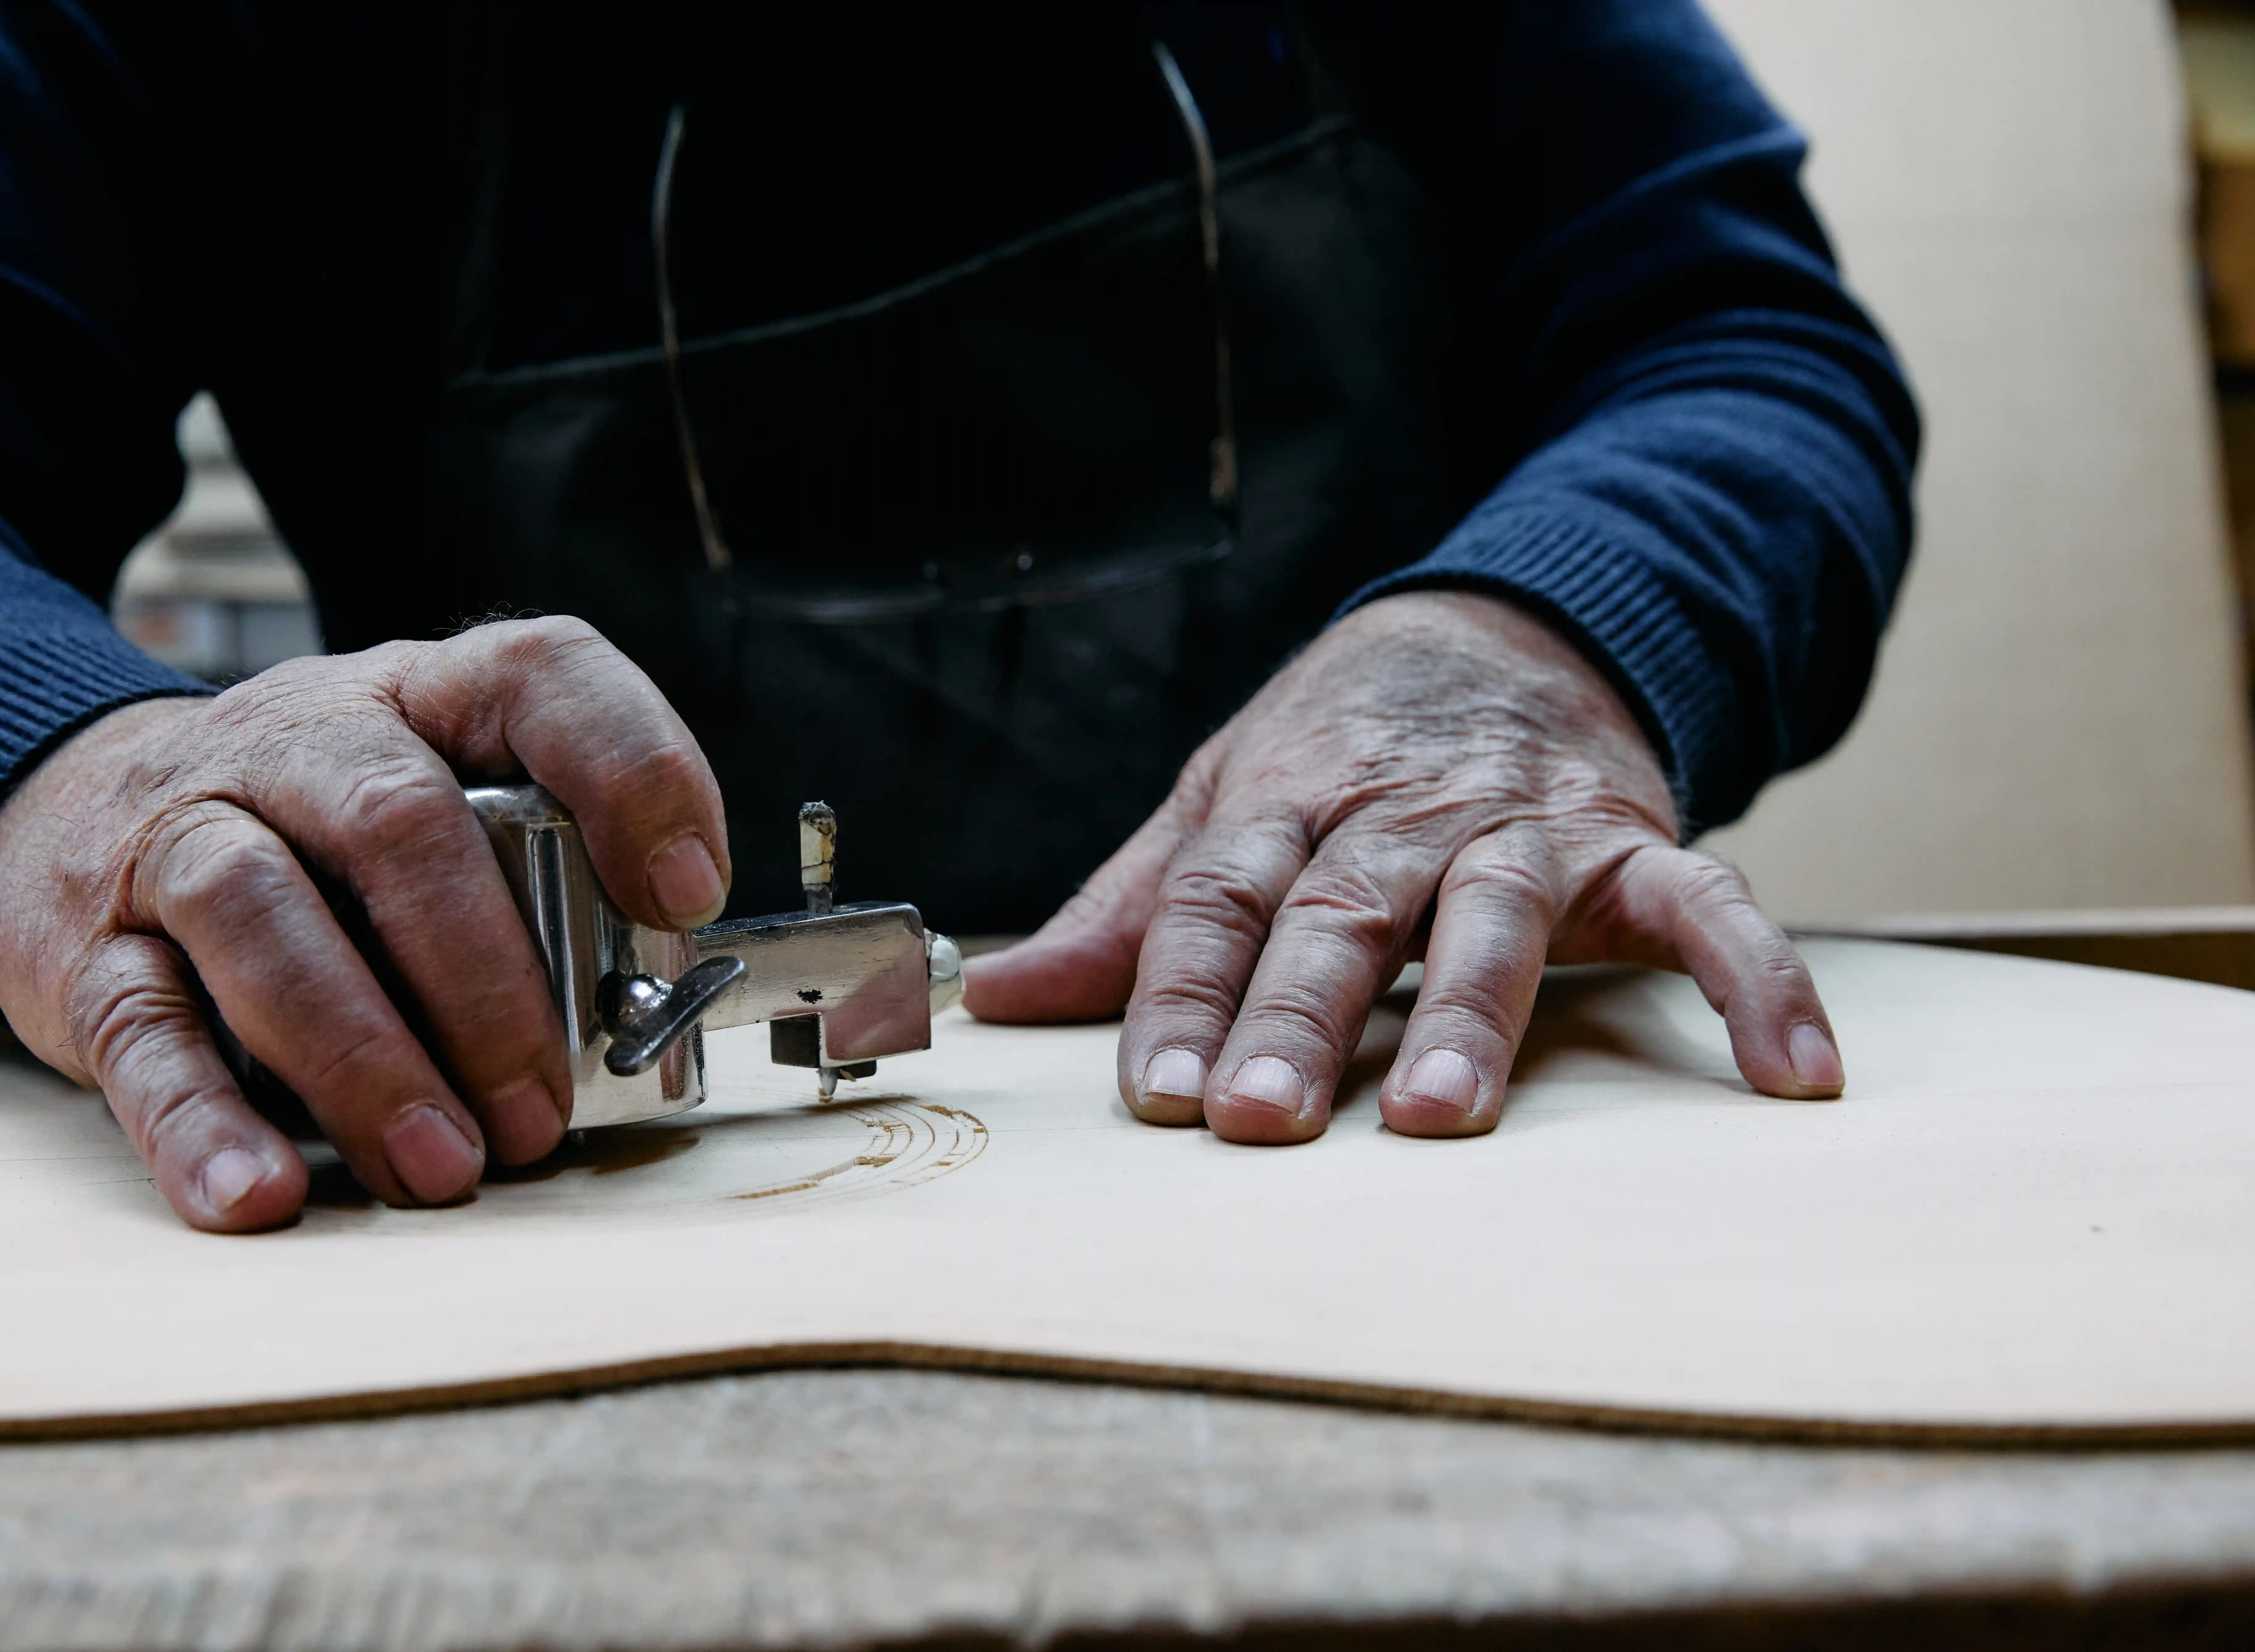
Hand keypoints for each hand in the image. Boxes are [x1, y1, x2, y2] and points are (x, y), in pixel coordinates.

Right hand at [0, 618, 729, 1230]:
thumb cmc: (313, 835)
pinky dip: (202, 1123)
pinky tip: (260, 1193)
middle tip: (538, 1114)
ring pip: (262, 915)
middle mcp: (298, 743)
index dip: (630, 770)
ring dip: (364, 1059)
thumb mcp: (436, 813)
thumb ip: (533, 887)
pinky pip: (142, 1032)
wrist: (76, 808)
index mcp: (417, 701)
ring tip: (439, 1166)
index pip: (540, 676)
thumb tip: (632, 1024)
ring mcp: (178, 836)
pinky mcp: (89, 947)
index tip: (683, 894)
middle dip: (488, 984)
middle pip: (400, 824)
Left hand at [963, 591, 1841, 1140]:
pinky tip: (1794, 1076)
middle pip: (1339, 916)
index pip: (1218, 904)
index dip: (1182, 997)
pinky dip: (1759, 984)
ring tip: (1445, 1117)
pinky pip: (1711, 911)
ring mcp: (1527, 827)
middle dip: (1299, 1018)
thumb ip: (1130, 910)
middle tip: (1262, 1119)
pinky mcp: (1636, 841)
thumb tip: (996, 997)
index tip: (1158, 1096)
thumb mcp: (1222, 798)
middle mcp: (1404, 813)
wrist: (1497, 626)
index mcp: (1289, 800)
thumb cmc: (1339, 742)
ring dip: (1473, 1019)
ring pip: (1493, 920)